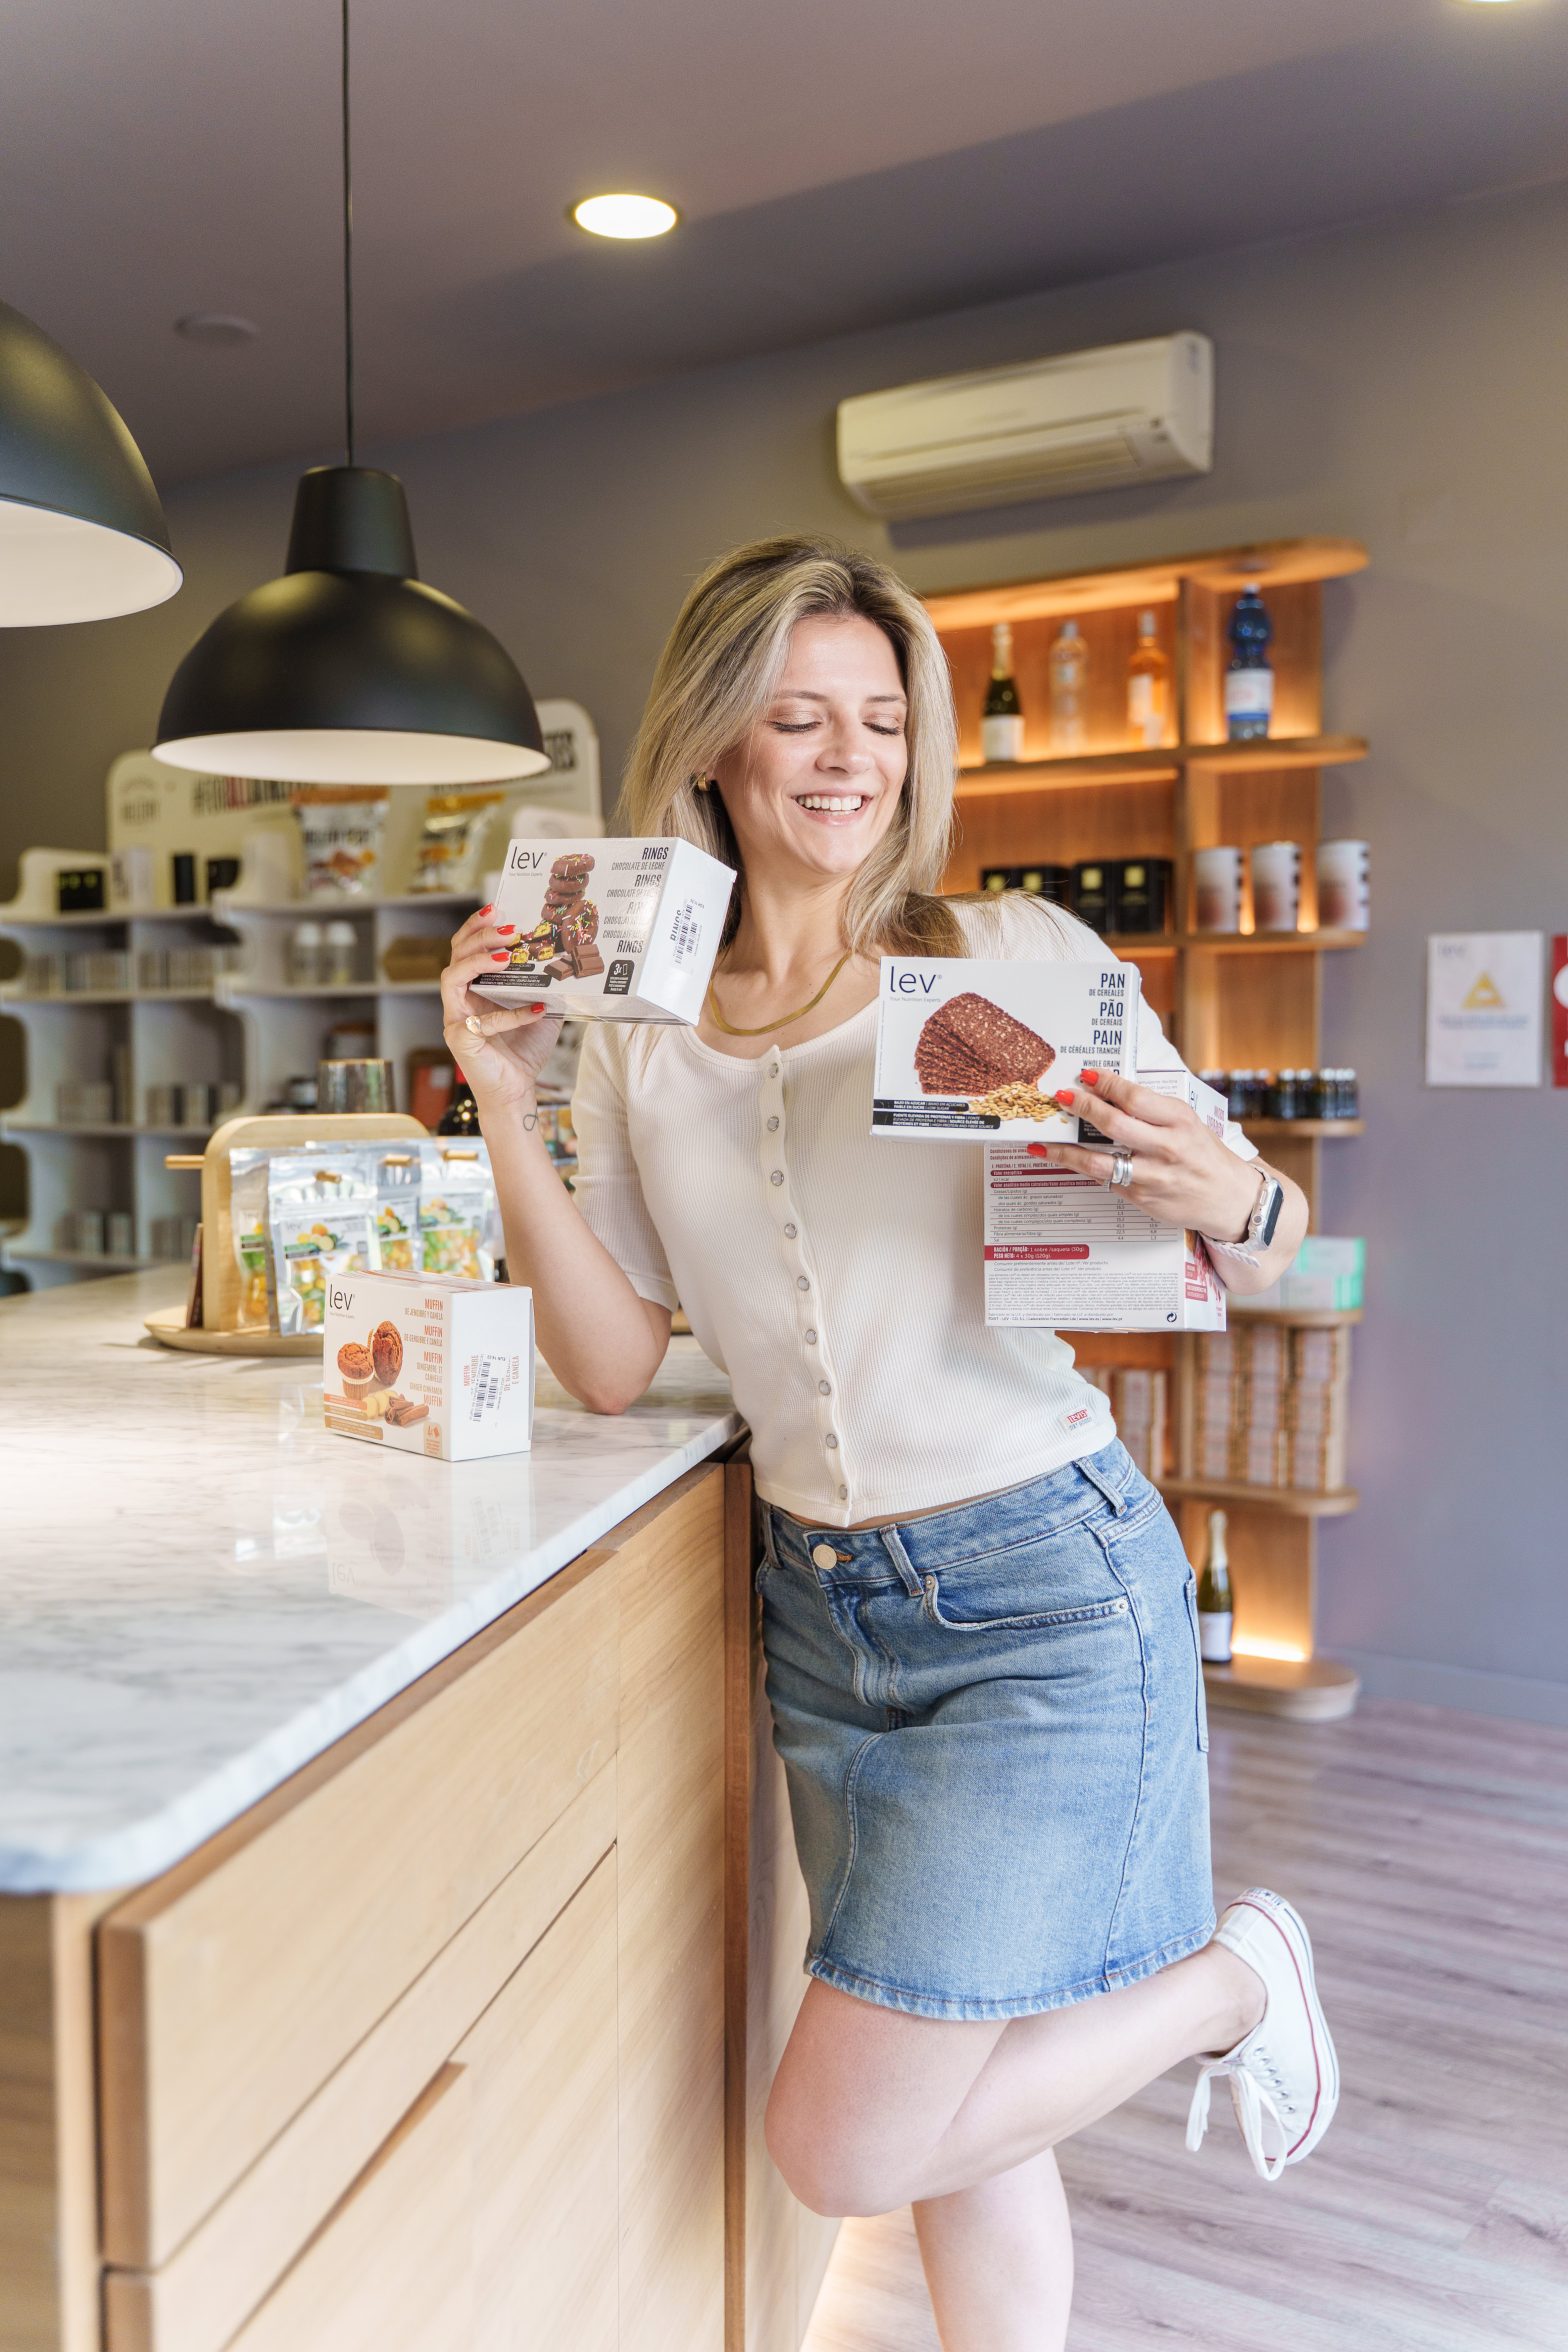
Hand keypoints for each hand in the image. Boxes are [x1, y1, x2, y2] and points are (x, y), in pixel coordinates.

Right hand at [440, 905, 564, 1115]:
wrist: (517, 1091)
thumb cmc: (523, 1050)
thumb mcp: (543, 1010)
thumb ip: (546, 986)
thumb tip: (568, 959)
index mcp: (474, 988)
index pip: (465, 947)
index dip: (476, 926)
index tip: (496, 908)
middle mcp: (460, 999)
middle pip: (456, 955)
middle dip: (479, 935)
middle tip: (508, 926)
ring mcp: (455, 1019)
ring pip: (451, 978)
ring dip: (478, 961)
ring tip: (507, 953)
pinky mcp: (460, 1040)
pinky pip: (481, 1022)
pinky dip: (510, 1015)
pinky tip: (535, 1010)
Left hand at [1027, 1068, 1258, 1240]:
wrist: (1229, 1199)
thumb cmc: (1204, 1154)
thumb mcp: (1187, 1122)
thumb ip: (1152, 1109)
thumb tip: (1109, 1090)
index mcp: (1179, 1121)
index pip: (1135, 1097)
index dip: (1105, 1083)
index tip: (1085, 1074)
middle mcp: (1166, 1149)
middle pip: (1113, 1125)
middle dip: (1081, 1108)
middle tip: (1059, 1098)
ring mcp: (1153, 1177)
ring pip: (1098, 1163)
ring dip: (1064, 1152)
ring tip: (1042, 1144)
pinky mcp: (1142, 1200)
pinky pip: (1107, 1181)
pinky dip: (1087, 1170)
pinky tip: (1071, 1162)